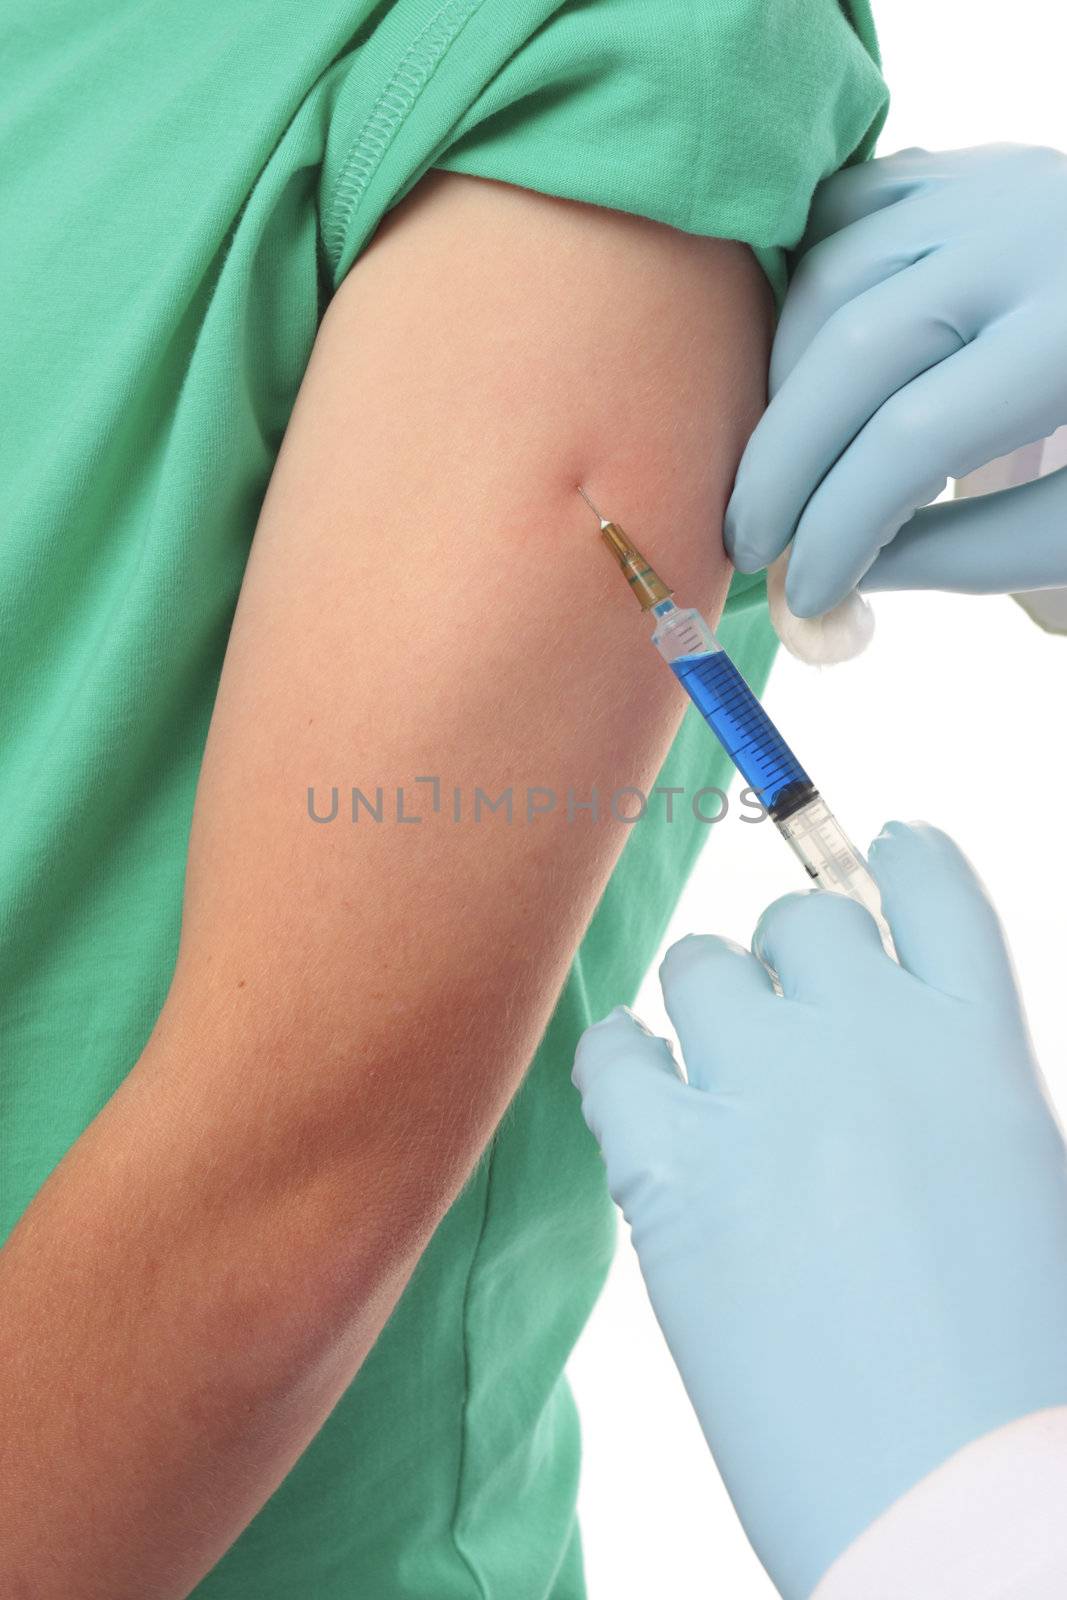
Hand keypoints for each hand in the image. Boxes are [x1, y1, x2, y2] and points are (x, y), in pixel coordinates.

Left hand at [573, 824, 1066, 1597]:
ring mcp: (769, 1091)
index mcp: (978, 1042)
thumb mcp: (1012, 1184)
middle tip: (784, 1036)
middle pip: (798, 918)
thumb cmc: (1008, 1371)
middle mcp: (870, 1037)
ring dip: (707, 1011)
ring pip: (700, 967)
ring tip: (718, 1087)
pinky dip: (623, 1068)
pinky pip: (615, 1052)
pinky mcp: (674, 1164)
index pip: (928, 888)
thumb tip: (869, 1046)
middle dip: (789, 962)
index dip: (895, 860)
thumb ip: (940, 1091)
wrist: (957, 1504)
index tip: (874, 851)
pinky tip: (644, 1108)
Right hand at [725, 145, 1066, 616]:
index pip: (914, 438)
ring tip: (783, 469)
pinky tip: (798, 371)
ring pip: (829, 276)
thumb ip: (973, 550)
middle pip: (849, 349)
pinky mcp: (972, 167)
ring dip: (781, 385)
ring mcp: (994, 184)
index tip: (806, 591)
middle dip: (781, 464)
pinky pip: (845, 216)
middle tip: (749, 544)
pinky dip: (801, 292)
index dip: (840, 526)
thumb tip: (842, 578)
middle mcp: (1031, 234)